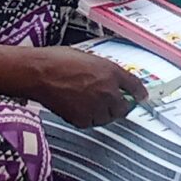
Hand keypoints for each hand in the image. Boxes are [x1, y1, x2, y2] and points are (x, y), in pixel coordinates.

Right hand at [24, 46, 145, 127]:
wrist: (39, 73)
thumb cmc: (57, 60)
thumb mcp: (87, 57)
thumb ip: (104, 69)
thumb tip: (112, 77)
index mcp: (110, 71)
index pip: (134, 85)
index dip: (139, 92)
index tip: (141, 96)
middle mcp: (108, 90)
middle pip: (125, 106)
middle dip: (121, 105)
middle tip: (114, 102)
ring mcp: (96, 106)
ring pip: (110, 117)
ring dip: (106, 113)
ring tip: (92, 104)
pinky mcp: (84, 119)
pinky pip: (93, 122)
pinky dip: (90, 118)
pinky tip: (80, 107)